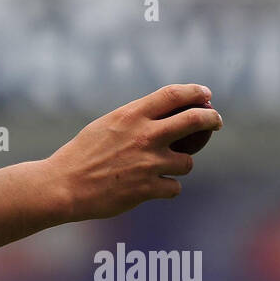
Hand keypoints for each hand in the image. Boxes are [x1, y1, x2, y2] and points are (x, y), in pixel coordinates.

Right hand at [45, 84, 222, 221]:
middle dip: (211, 119)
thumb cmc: (81, 155)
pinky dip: (166, 188)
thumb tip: (160, 116)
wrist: (64, 186)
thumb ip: (133, 120)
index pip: (172, 95)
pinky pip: (174, 187)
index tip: (206, 95)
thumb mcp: (105, 126)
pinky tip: (150, 188)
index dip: (194, 92)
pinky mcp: (148, 189)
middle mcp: (144, 136)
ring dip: (179, 164)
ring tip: (161, 168)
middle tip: (216, 121)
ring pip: (187, 162)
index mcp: (131, 115)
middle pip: (194, 121)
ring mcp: (149, 163)